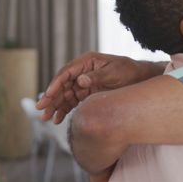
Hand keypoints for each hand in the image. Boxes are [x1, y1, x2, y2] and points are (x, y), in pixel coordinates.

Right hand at [36, 52, 165, 123]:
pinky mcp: (87, 92)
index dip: (56, 84)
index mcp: (87, 61)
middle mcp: (83, 71)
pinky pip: (73, 101)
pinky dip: (65, 110)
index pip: (67, 72)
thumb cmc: (129, 72)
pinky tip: (58, 119)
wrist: (141, 78)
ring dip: (55, 106)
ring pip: (65, 94)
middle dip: (51, 98)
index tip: (48, 95)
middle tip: (41, 109)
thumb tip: (81, 80)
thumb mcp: (115, 73)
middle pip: (62, 85)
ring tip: (46, 118)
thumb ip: (98, 76)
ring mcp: (84, 82)